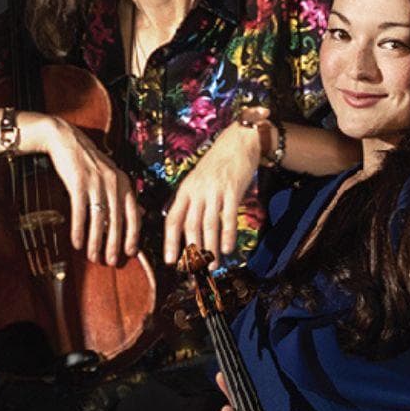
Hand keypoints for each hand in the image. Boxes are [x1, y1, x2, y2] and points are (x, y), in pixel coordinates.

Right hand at [32, 115, 140, 265]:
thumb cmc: (88, 161)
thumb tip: (141, 213)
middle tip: (110, 262)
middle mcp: (114, 183)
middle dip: (114, 244)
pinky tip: (77, 243)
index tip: (130, 253)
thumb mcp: (112, 175)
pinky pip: (80, 212)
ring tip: (93, 257)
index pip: (134, 214)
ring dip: (96, 241)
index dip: (133, 236)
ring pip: (100, 219)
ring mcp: (97, 182)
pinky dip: (79, 230)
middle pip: (117, 220)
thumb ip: (125, 195)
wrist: (65, 139)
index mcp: (124, 183)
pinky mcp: (78, 182)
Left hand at [162, 117, 265, 264]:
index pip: (172, 219)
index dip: (170, 242)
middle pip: (189, 226)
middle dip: (191, 250)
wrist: (239, 140)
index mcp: (185, 189)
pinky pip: (227, 216)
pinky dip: (226, 234)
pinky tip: (227, 249)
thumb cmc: (219, 162)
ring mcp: (214, 190)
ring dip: (209, 248)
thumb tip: (186, 224)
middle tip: (194, 269)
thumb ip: (192, 199)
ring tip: (212, 266)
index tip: (170, 260)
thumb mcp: (198, 178)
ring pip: (208, 225)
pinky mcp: (232, 190)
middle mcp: (197, 191)